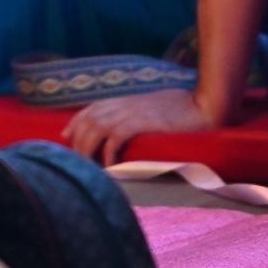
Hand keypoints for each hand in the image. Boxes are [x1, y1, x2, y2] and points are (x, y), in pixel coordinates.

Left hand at [63, 88, 214, 165]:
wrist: (201, 105)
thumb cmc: (180, 108)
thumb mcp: (151, 107)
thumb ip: (136, 113)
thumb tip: (127, 127)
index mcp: (123, 100)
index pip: (90, 109)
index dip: (75, 122)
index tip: (65, 136)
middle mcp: (121, 105)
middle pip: (87, 120)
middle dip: (77, 141)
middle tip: (76, 161)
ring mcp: (129, 113)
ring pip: (95, 129)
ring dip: (88, 149)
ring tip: (88, 167)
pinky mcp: (139, 123)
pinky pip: (114, 138)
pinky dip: (107, 152)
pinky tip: (109, 166)